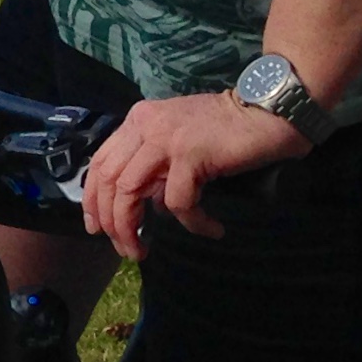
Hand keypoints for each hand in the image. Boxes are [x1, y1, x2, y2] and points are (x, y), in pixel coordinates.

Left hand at [79, 92, 311, 257]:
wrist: (268, 110)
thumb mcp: (180, 141)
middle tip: (124, 248)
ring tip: (144, 250)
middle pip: (108, 179)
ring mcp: (165, 139)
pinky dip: (191, 222)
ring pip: (130, 191)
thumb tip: (149, 203)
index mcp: (138, 121)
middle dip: (109, 220)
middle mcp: (144, 126)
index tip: (96, 227)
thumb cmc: (229, 129)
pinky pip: (177, 202)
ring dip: (132, 228)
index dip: (93, 197)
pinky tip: (211, 229)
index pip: (101, 162)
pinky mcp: (190, 155)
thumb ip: (158, 165)